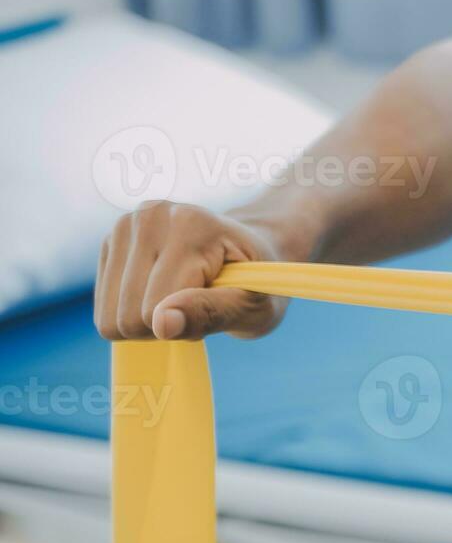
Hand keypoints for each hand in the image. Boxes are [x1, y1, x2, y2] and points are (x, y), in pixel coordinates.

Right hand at [96, 202, 288, 340]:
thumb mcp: (254, 306)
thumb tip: (162, 324)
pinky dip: (134, 310)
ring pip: (110, 315)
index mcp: (192, 224)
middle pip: (128, 316)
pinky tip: (162, 291)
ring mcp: (126, 225)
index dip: (189, 327)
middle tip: (201, 303)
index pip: (156, 310)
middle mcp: (151, 215)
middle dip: (166, 325)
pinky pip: (104, 307)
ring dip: (150, 320)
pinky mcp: (111, 241)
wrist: (245, 252)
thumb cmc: (256, 284)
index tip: (219, 304)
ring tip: (184, 296)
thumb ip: (210, 313)